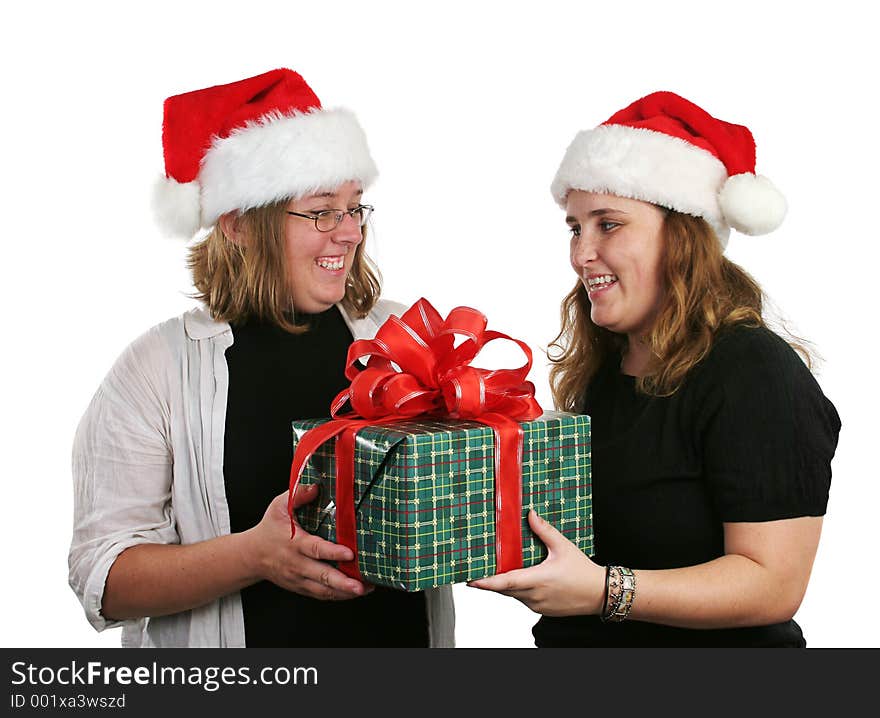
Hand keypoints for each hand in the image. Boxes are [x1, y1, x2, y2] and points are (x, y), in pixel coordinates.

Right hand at [244, 486, 371, 600]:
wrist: (252, 556)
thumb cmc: (269, 529)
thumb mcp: (279, 507)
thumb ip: (297, 495)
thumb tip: (315, 486)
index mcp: (294, 544)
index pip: (315, 549)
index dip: (333, 553)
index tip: (349, 553)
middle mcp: (297, 564)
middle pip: (322, 576)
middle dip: (343, 583)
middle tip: (360, 585)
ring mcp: (299, 578)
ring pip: (324, 590)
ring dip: (345, 592)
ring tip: (364, 589)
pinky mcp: (302, 587)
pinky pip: (321, 595)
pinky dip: (338, 596)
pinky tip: (354, 592)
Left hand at [467, 510, 604, 616]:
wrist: (600, 594)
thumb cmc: (583, 572)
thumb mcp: (563, 547)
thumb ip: (545, 530)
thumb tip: (530, 514)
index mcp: (538, 580)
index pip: (505, 582)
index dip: (486, 582)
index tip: (471, 581)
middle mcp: (535, 595)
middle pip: (505, 589)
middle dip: (491, 582)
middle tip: (477, 572)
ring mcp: (538, 605)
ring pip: (514, 595)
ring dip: (506, 585)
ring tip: (499, 571)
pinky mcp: (542, 609)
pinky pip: (524, 600)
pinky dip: (518, 590)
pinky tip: (521, 579)